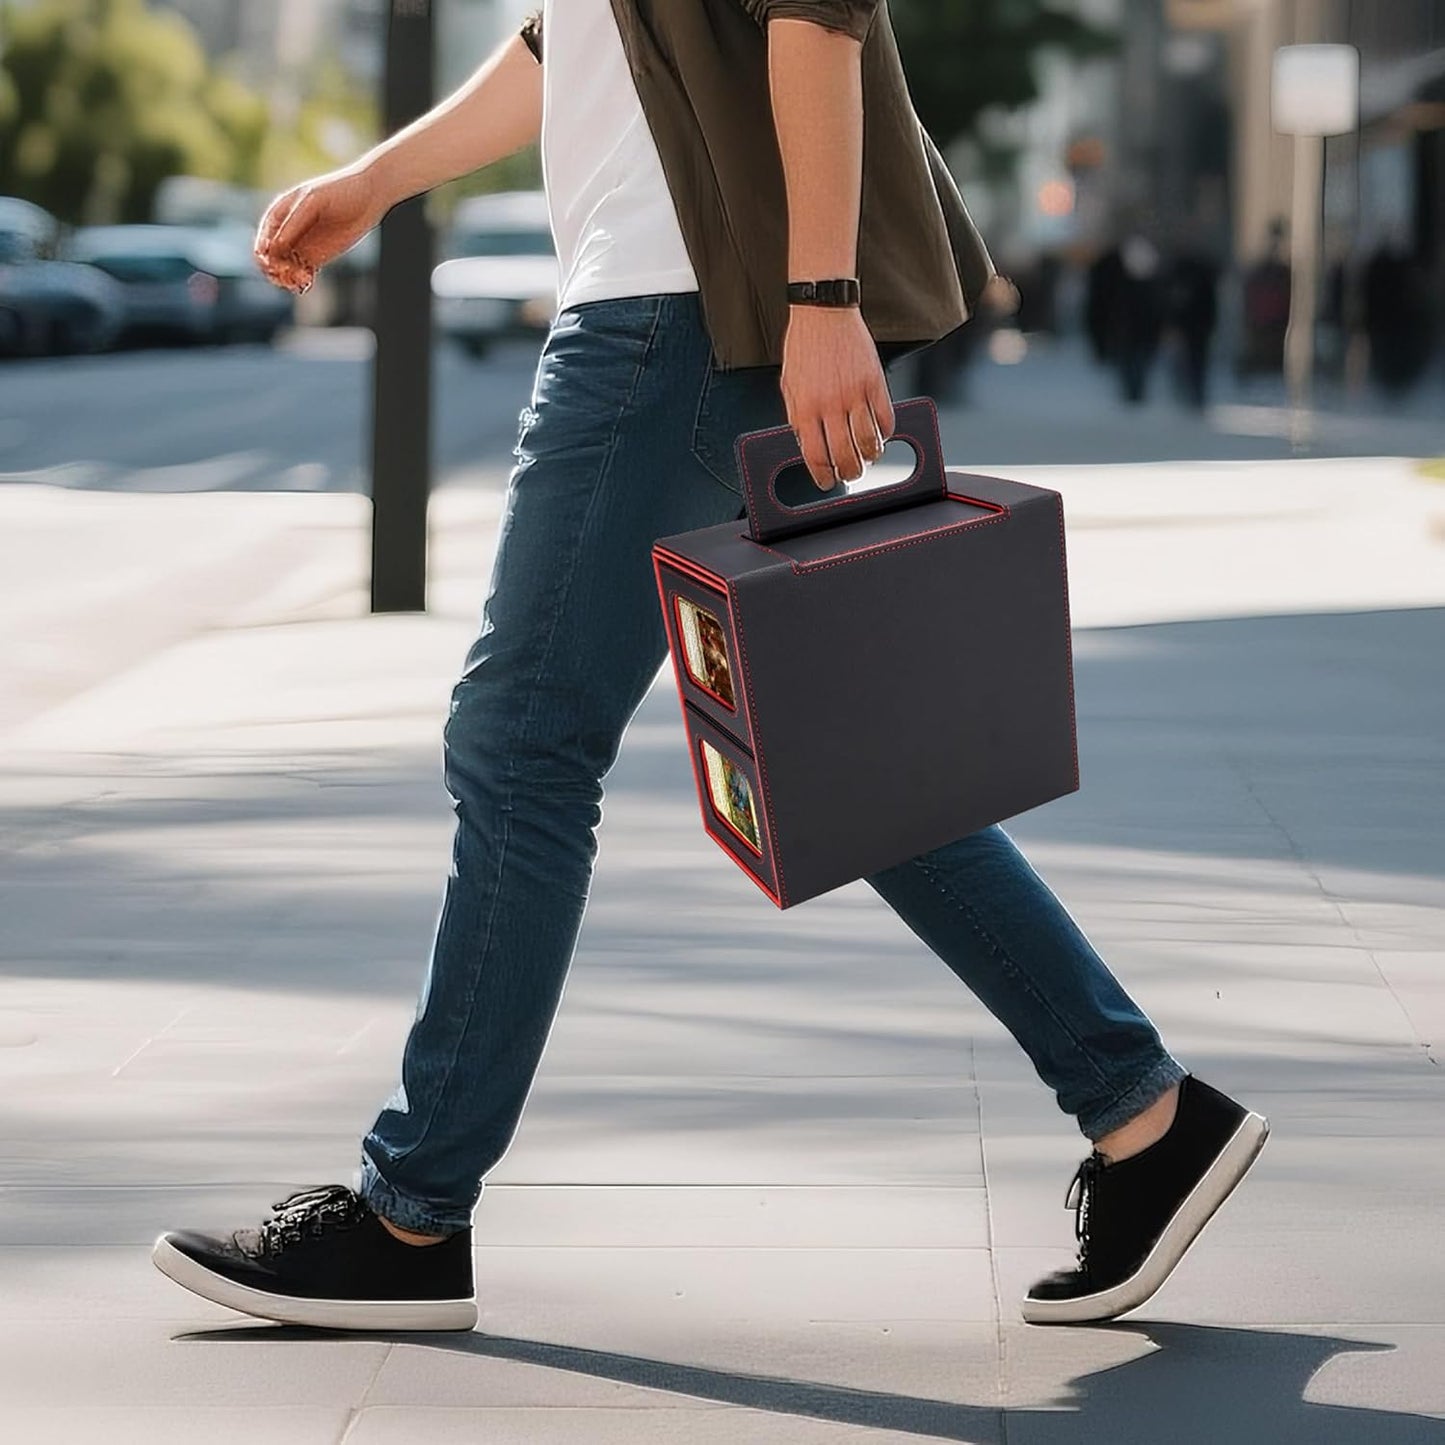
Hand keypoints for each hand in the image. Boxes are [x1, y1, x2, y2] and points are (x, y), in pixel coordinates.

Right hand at [254, 166, 387, 293]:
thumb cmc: (339, 192)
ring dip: (287, 280)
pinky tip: (307, 282)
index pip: (262, 242)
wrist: (367, 198)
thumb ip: (294, 224)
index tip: (277, 264)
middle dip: (275, 272)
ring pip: (283, 271)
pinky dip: (300, 283)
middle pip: (269, 261)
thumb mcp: (313, 202)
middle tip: (291, 275)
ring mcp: (300, 247)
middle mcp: (285, 233)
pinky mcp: (316, 258)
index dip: (264, 258)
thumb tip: (274, 248)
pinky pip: (301, 276)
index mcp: (278, 215)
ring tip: (302, 280)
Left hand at [780, 305, 894, 490]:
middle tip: (851, 474)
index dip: (822, 476)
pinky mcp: (874, 382)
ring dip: (870, 457)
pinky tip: (881, 435)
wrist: (823, 313)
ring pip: (869, 442)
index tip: (826, 482)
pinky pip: (885, 418)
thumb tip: (807, 445)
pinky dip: (886, 433)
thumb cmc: (805, 346)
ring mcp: (854, 394)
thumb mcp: (789, 386)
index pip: (815, 456)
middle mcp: (830, 405)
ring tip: (868, 458)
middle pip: (845, 455)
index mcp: (805, 408)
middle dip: (849, 473)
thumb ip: (797, 416)